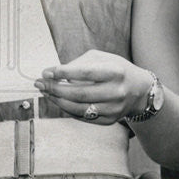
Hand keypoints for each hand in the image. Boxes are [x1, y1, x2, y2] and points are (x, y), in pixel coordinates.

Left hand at [34, 49, 151, 123]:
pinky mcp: (109, 120)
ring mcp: (114, 109)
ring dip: (57, 100)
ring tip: (45, 92)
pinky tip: (57, 100)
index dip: (63, 73)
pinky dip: (67, 109)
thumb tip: (52, 73)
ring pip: (78, 108)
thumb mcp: (102, 58)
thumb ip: (78, 63)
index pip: (85, 73)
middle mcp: (116, 92)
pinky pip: (82, 116)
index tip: (46, 71)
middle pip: (79, 93)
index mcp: (115, 72)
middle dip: (54, 88)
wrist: (139, 90)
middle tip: (39, 83)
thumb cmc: (115, 70)